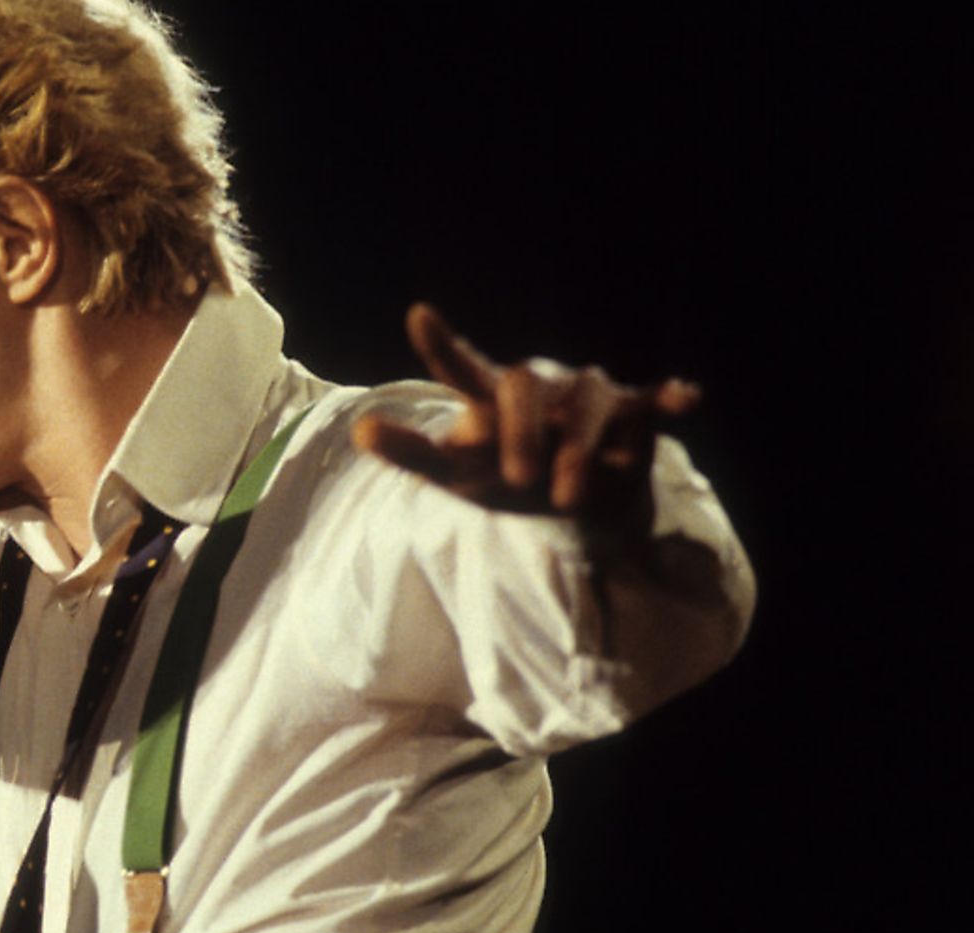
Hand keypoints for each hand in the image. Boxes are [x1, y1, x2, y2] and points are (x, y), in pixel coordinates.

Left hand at [353, 304, 699, 525]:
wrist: (570, 503)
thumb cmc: (504, 475)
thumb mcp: (455, 474)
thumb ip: (412, 453)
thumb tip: (359, 431)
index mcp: (492, 393)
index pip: (462, 366)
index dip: (442, 344)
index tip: (418, 316)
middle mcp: (542, 384)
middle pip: (527, 384)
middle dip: (521, 431)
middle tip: (514, 477)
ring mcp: (589, 396)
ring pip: (589, 401)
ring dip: (577, 449)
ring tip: (564, 497)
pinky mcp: (635, 416)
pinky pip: (654, 399)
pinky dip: (670, 397)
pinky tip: (686, 398)